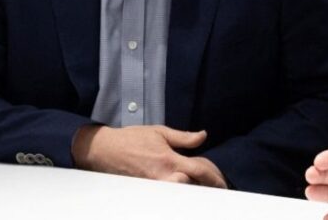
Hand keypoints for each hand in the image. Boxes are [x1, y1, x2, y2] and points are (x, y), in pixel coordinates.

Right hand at [72, 124, 226, 187]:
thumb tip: (203, 136)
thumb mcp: (160, 132)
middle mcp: (163, 176)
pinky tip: (184, 188)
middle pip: (193, 187)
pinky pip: (167, 194)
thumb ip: (184, 137)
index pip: (199, 170)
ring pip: (181, 193)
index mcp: (169, 160)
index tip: (223, 182)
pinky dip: (179, 192)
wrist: (104, 150)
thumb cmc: (132, 139)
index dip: (214, 177)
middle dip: (206, 187)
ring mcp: (154, 186)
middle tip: (216, 186)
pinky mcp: (146, 191)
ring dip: (193, 190)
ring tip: (202, 188)